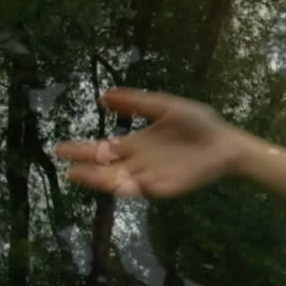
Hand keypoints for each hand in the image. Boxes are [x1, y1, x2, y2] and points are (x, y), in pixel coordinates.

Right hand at [56, 87, 248, 197]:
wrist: (225, 144)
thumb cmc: (198, 125)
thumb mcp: (164, 107)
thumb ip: (137, 102)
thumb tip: (103, 95)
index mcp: (136, 144)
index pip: (103, 149)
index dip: (82, 150)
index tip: (59, 148)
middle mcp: (139, 163)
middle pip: (106, 168)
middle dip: (86, 168)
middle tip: (65, 167)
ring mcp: (152, 176)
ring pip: (120, 181)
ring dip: (101, 180)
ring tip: (81, 175)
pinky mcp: (167, 187)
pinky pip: (145, 189)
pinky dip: (132, 187)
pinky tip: (120, 183)